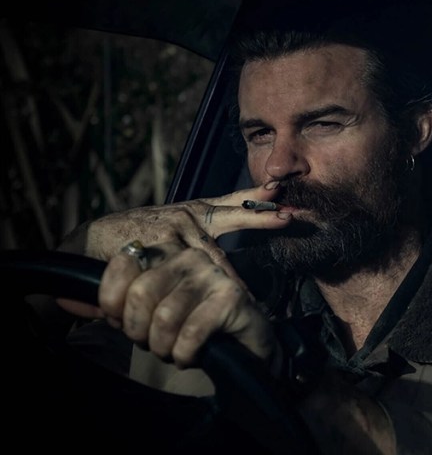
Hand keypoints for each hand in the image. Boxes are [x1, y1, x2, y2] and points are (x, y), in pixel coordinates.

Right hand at [55, 182, 291, 317]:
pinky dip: (200, 283)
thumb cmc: (136, 239)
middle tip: (288, 218)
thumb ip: (199, 241)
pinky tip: (213, 293)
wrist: (92, 243)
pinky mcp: (158, 242)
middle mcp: (188, 215)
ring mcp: (174, 227)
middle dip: (262, 217)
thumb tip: (229, 263)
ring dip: (232, 270)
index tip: (279, 189)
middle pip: (233, 216)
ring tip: (255, 281)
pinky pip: (186, 268)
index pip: (232, 202)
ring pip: (213, 253)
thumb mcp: (172, 231)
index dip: (258, 197)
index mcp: (195, 212)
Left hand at [95, 240, 278, 367]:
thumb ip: (109, 304)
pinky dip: (185, 355)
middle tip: (152, 343)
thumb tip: (62, 297)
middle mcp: (190, 256)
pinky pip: (191, 333)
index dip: (113, 303)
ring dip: (164, 347)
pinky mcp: (232, 297)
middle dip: (139, 331)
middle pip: (140, 293)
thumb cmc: (191, 327)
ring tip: (174, 351)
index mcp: (167, 251)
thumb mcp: (144, 313)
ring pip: (164, 316)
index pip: (122, 265)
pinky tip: (193, 356)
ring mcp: (213, 274)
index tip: (124, 321)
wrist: (245, 345)